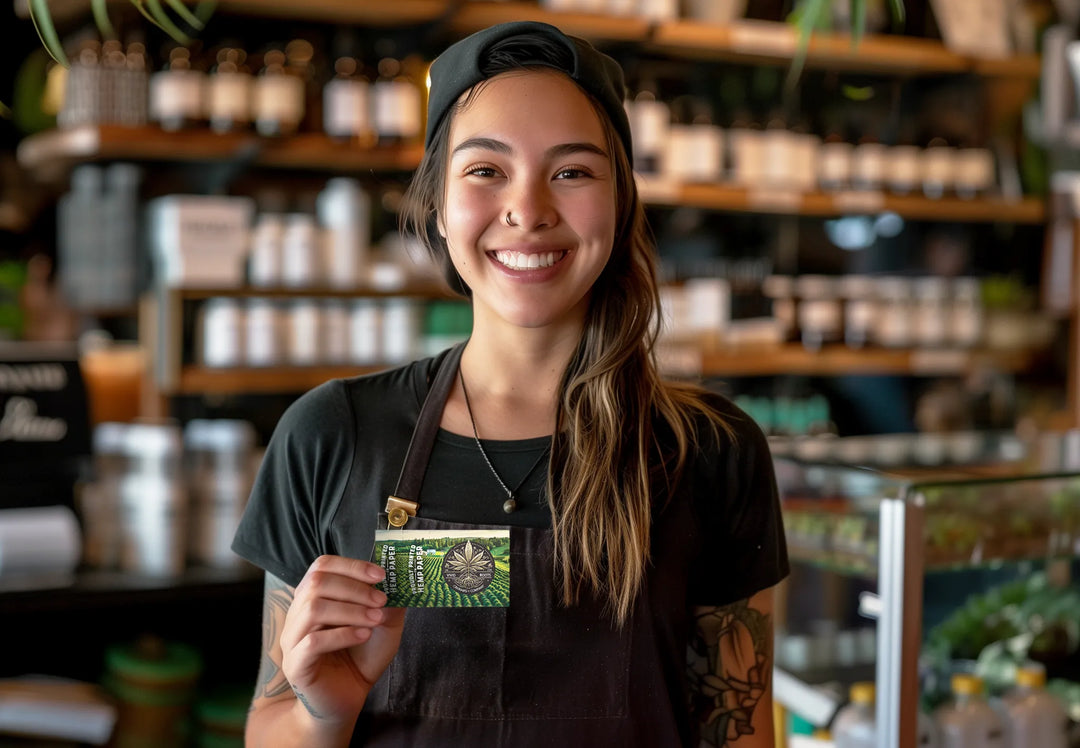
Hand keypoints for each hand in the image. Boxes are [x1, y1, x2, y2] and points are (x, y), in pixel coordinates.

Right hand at [279, 555, 405, 725]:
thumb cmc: (361, 657)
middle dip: (354, 588)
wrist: (348, 698)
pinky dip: (342, 634)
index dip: (351, 565)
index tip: (380, 575)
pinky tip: (363, 635)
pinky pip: (312, 641)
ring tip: (375, 619)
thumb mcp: (383, 624)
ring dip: (350, 610)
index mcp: (314, 598)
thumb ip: (390, 601)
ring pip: (313, 609)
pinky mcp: (295, 664)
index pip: (322, 566)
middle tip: (381, 600)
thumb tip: (401, 577)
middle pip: (317, 583)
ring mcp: (292, 639)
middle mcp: (298, 614)